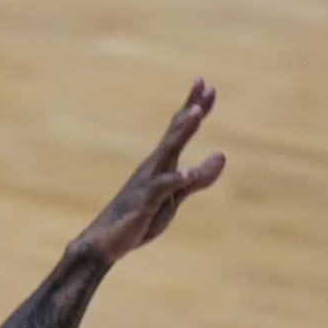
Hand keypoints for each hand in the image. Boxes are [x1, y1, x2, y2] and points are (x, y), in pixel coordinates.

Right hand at [74, 79, 225, 263]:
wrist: (105, 242)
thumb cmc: (140, 217)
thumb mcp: (176, 197)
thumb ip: (199, 177)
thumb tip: (222, 153)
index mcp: (162, 164)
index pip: (180, 131)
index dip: (194, 108)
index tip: (207, 86)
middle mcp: (153, 167)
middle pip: (174, 133)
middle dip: (189, 110)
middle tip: (203, 86)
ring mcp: (147, 182)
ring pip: (167, 153)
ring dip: (181, 132)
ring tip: (194, 113)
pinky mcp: (144, 202)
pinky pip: (161, 188)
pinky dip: (175, 179)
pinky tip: (187, 173)